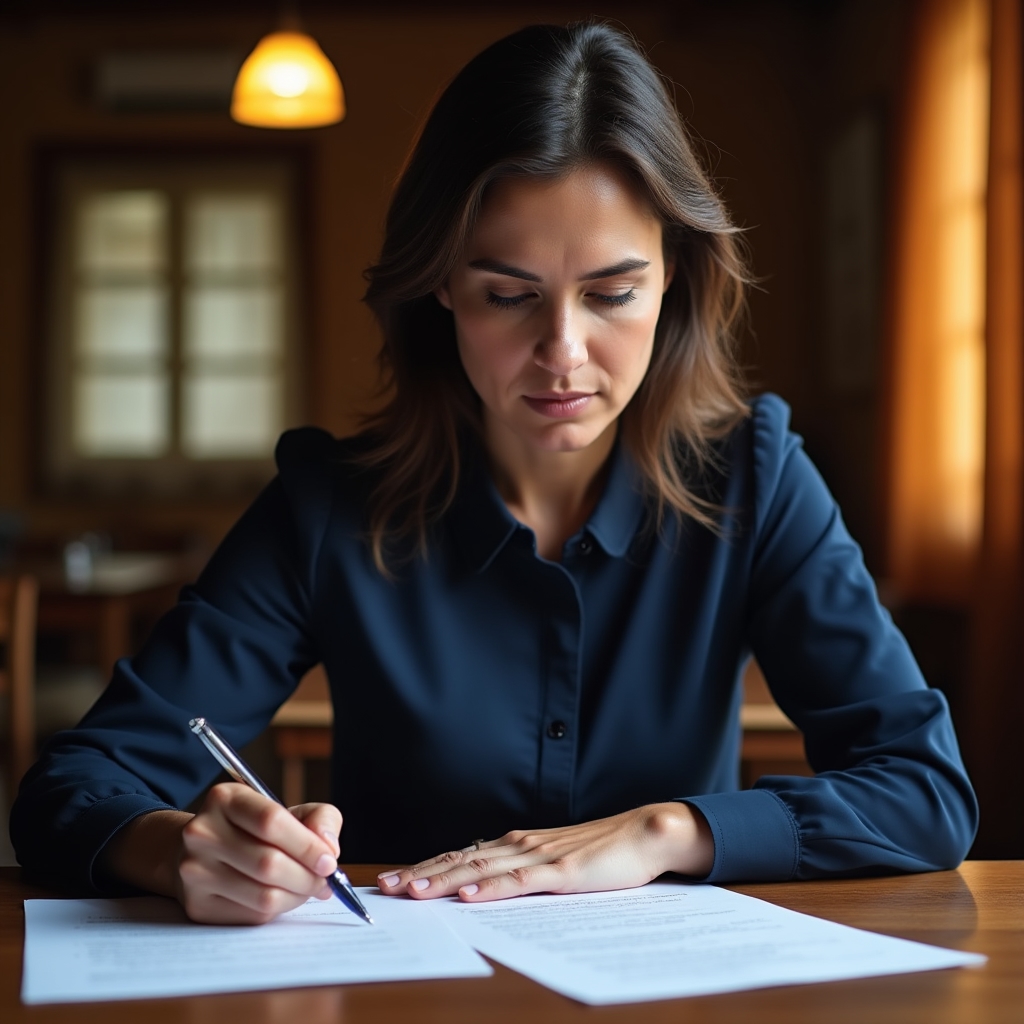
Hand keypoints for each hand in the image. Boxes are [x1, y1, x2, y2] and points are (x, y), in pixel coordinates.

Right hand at [101, 786, 342, 924]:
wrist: (203, 851)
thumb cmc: (255, 829)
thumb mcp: (288, 809)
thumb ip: (319, 818)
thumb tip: (329, 848)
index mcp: (225, 799)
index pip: (270, 821)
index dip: (306, 844)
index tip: (330, 861)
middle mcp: (203, 832)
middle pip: (268, 863)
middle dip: (308, 876)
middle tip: (326, 881)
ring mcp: (195, 871)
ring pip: (263, 895)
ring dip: (297, 896)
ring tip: (309, 888)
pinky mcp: (197, 904)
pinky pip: (252, 915)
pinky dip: (279, 909)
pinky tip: (284, 896)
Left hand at [377, 802, 712, 902]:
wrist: (643, 834)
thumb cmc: (600, 851)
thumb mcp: (552, 861)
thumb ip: (520, 869)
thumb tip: (483, 883)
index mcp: (516, 843)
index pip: (461, 855)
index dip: (426, 866)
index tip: (393, 879)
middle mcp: (521, 845)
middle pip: (462, 860)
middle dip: (422, 873)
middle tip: (385, 887)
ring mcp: (541, 857)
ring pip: (484, 870)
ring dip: (446, 880)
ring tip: (415, 891)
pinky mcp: (564, 873)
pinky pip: (522, 882)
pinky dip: (493, 889)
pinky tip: (471, 897)